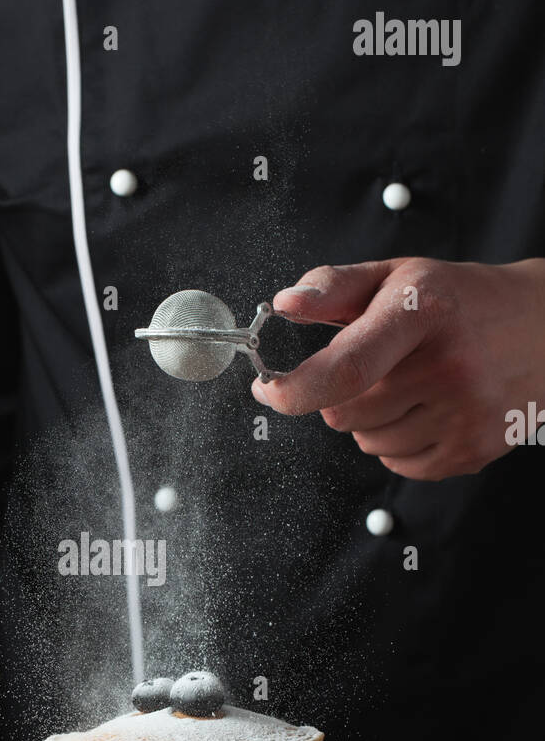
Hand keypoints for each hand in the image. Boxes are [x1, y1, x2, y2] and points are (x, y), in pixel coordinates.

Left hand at [253, 257, 544, 479]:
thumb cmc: (460, 300)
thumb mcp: (399, 275)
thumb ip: (334, 287)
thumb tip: (285, 305)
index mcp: (422, 312)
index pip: (345, 367)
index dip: (293, 390)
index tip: (266, 389)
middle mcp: (447, 365)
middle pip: (344, 414)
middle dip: (341, 396)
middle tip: (375, 369)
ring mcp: (465, 413)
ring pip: (367, 443)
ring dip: (371, 420)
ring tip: (410, 386)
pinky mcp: (474, 450)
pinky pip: (399, 465)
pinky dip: (398, 444)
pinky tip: (427, 410)